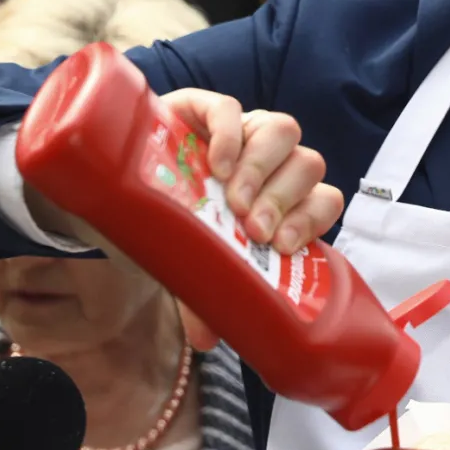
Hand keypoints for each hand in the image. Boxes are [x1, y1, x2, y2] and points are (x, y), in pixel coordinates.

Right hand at [160, 90, 344, 350]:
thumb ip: (206, 295)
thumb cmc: (176, 224)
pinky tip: (216, 165)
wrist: (126, 183)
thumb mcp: (193, 261)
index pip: (324, 200)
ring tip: (232, 199)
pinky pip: (234, 111)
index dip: (311, 219)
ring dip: (261, 168)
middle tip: (252, 228)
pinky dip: (231, 134)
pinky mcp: (209, 108)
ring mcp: (245, 130)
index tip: (282, 245)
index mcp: (283, 196)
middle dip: (283, 199)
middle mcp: (273, 160)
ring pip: (282, 132)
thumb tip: (207, 341)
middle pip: (308, 164)